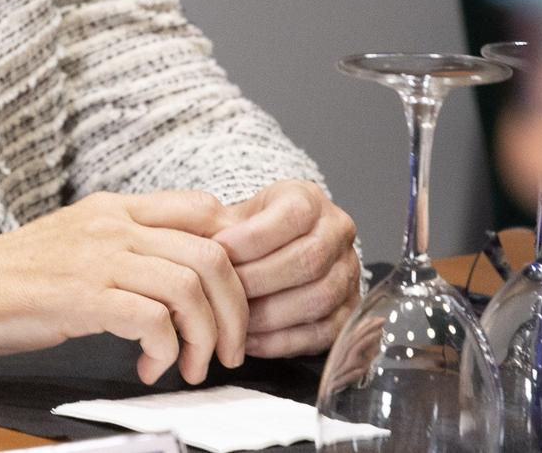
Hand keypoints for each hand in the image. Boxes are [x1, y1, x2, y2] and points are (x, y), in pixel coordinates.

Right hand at [0, 190, 247, 384]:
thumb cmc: (29, 273)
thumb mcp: (87, 238)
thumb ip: (135, 241)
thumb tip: (194, 267)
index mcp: (119, 207)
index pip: (205, 209)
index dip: (237, 252)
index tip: (234, 294)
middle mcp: (115, 225)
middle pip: (212, 254)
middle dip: (234, 310)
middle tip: (230, 347)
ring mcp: (100, 258)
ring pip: (189, 288)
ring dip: (204, 338)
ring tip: (191, 365)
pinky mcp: (83, 296)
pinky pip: (153, 320)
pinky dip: (165, 350)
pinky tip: (152, 366)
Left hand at [209, 179, 359, 357]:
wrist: (278, 251)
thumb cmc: (252, 233)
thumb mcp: (237, 213)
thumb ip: (218, 225)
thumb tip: (193, 246)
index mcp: (312, 201)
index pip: (293, 215)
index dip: (252, 237)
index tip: (217, 250)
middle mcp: (338, 235)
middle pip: (307, 260)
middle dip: (257, 279)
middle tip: (221, 290)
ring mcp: (348, 276)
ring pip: (316, 299)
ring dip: (267, 314)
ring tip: (231, 318)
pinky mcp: (348, 315)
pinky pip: (319, 335)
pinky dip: (279, 341)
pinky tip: (247, 339)